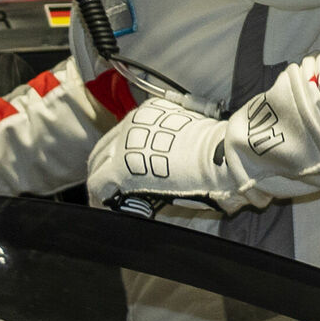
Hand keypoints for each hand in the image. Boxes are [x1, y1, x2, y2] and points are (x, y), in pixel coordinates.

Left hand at [88, 95, 269, 217]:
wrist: (221, 155)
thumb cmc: (216, 149)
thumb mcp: (189, 135)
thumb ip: (172, 142)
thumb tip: (169, 159)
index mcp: (149, 113)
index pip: (122, 134)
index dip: (117, 153)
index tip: (119, 166)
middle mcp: (132, 123)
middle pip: (105, 147)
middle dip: (103, 167)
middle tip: (108, 187)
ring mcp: (124, 144)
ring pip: (98, 164)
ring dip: (102, 182)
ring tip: (106, 200)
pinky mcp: (121, 167)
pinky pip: (100, 184)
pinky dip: (100, 196)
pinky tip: (106, 206)